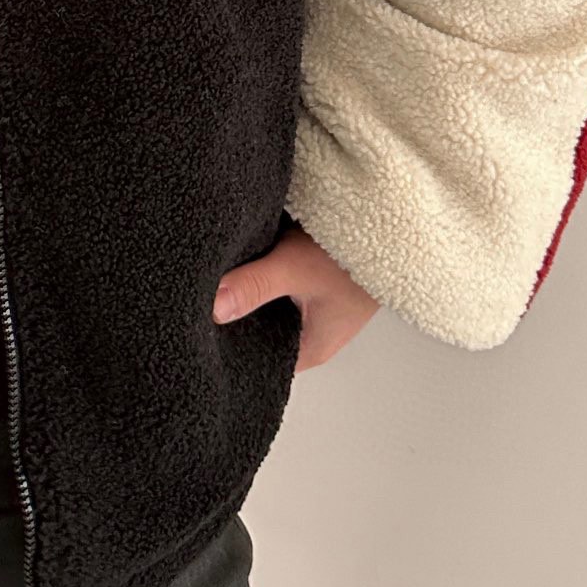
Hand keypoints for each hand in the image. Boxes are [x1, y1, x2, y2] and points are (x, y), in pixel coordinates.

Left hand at [212, 223, 377, 371]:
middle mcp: (310, 335)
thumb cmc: (354, 257)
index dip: (227, 346)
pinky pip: (276, 287)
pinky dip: (262, 274)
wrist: (388, 226)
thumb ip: (253, 286)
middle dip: (232, 314)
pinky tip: (247, 259)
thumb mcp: (295, 269)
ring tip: (220, 276)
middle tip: (200, 297)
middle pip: (257, 332)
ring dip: (249, 291)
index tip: (198, 329)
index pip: (256, 360)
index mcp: (309, 349)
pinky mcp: (310, 285)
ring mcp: (312, 310)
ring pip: (265, 307)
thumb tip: (213, 307)